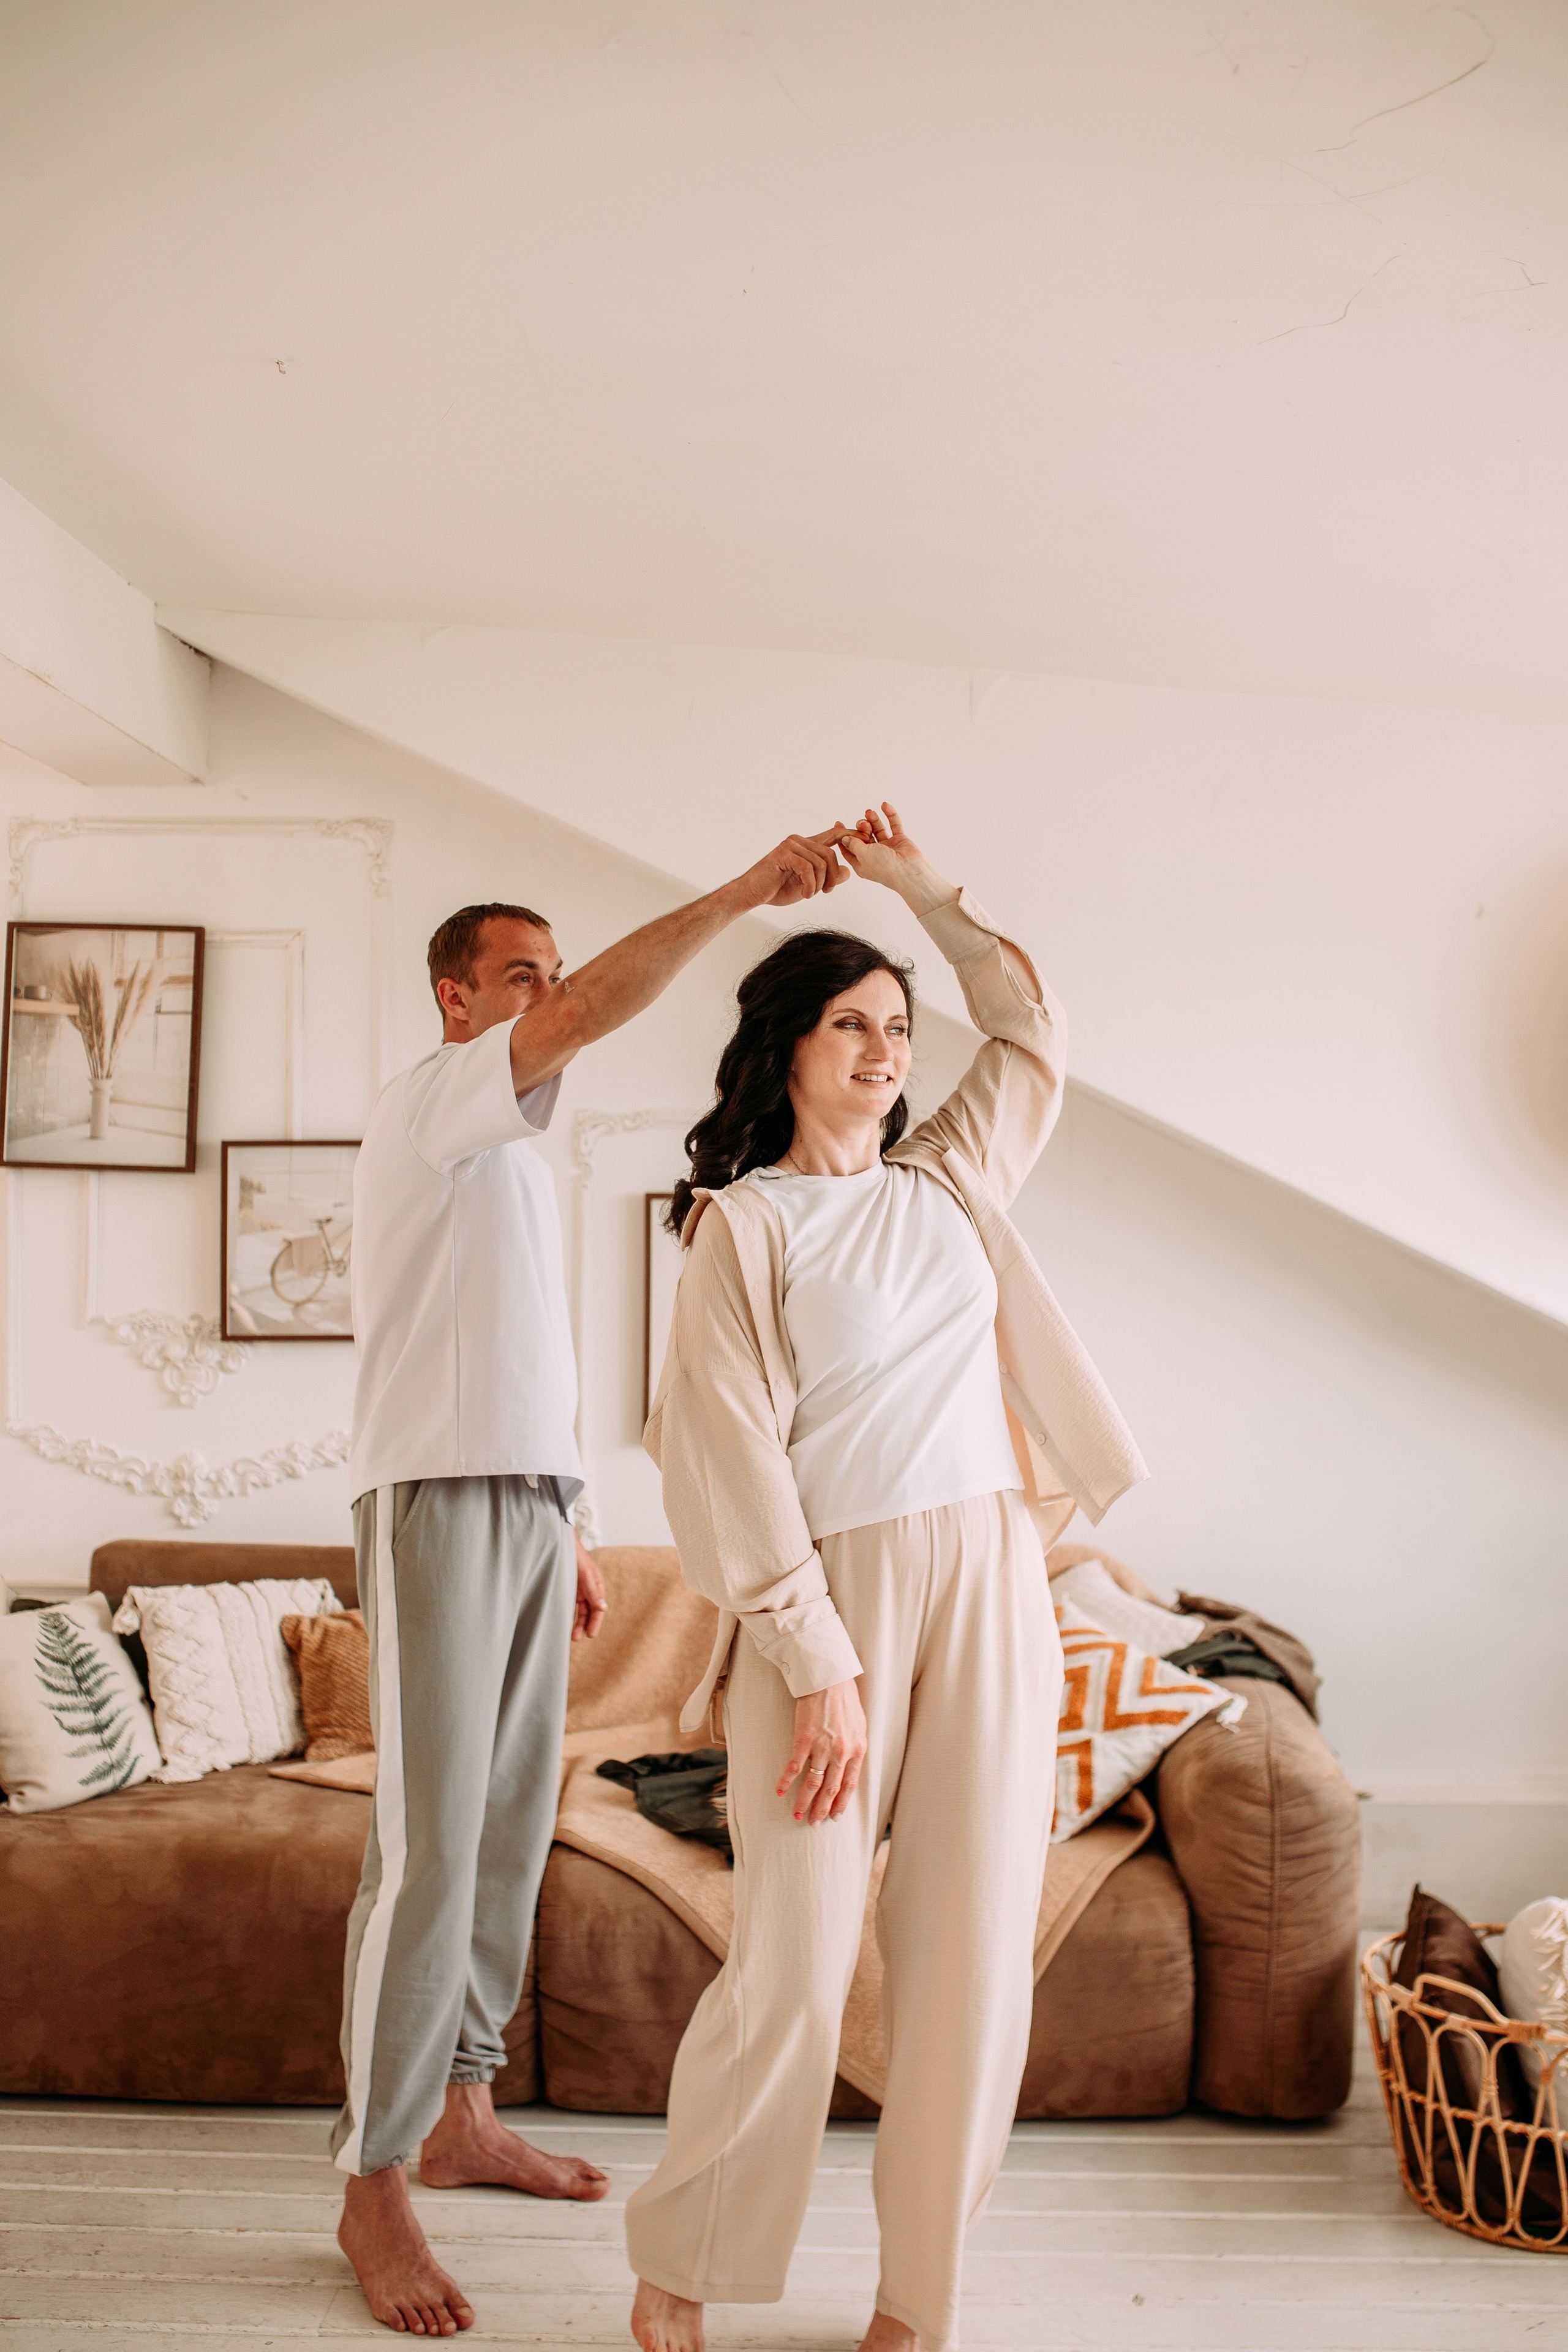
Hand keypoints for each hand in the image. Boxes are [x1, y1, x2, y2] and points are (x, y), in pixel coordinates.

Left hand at [572, 1536, 606, 1640]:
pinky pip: (572, 1605)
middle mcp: (589, 1589)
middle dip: (586, 1625)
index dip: (595, 1622)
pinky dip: (571, 1615)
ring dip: (578, 1623)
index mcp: (597, 1585)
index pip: (598, 1608)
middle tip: (579, 1638)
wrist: (561, 1544)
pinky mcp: (569, 1589)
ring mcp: (579, 1590)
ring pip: (581, 1611)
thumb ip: (593, 1592)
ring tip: (573, 1637)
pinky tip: (567, 1623)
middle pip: (590, 1612)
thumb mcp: (586, 1575)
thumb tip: (603, 1609)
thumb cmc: (576, 1557)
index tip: (590, 1634)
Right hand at [735, 827, 852, 910]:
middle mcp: (799, 841)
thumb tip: (848, 872)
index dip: (851, 836)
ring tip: (810, 894)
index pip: (834, 835)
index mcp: (806, 845)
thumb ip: (828, 878)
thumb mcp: (810, 886)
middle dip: (833, 877)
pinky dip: (809, 885)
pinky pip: (808, 869)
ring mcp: (791, 845)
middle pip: (831, 854)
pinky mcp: (783, 854)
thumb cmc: (777, 889)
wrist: (752, 894)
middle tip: (827, 892)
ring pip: (821, 862)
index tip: (866, 840)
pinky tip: (804, 894)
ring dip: (819, 884)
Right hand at [777, 1678, 867, 1824]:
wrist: (830, 1679)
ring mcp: (823, 1746)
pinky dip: (786, 1781)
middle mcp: (842, 1752)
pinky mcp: (804, 1739)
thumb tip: (849, 1766)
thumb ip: (855, 1747)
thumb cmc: (845, 1700)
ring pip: (813, 1782)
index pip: (849, 1785)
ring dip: (804, 1801)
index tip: (834, 1817)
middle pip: (831, 1788)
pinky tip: (780, 1791)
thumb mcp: (859, 1726)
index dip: (840, 1803)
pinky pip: (794, 1766)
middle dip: (821, 1809)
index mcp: (858, 1750)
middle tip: (813, 1823)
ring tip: (797, 1814)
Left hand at [835, 802, 923, 888]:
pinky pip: (894, 825)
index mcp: (862, 863)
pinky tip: (884, 805)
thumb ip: (853, 844)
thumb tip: (844, 838)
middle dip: (861, 828)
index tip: (838, 824)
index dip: (843, 836)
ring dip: (873, 820)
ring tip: (870, 813)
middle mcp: (873, 856)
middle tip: (862, 823)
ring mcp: (887, 848)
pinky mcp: (899, 841)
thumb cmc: (885, 868)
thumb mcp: (862, 854)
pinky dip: (890, 815)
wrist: (909, 871)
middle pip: (863, 837)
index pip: (848, 848)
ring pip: (877, 830)